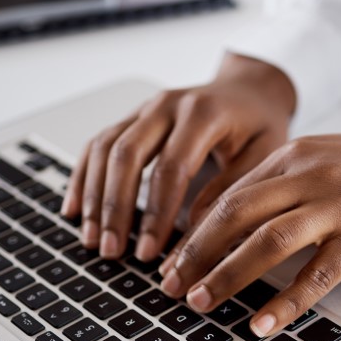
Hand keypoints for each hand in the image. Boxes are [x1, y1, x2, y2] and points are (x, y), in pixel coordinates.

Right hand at [61, 53, 295, 259]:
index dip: (156, 213)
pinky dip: (83, 178)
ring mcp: (145, 109)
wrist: (250, 89)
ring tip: (92, 240)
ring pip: (105, 149)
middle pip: (127, 155)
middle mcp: (167, 105)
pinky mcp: (132, 118)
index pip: (171, 167)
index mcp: (203, 113)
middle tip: (112, 250)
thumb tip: (194, 231)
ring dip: (94, 197)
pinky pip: (98, 145)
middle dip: (115, 208)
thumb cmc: (260, 124)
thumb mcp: (264, 155)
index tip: (149, 252)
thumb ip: (232, 189)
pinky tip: (76, 210)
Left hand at [157, 129, 340, 336]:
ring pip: (267, 240)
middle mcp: (308, 174)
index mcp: (293, 156)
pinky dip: (286, 301)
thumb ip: (285, 184)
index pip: (228, 194)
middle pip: (235, 214)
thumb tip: (239, 220)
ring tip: (200, 304)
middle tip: (169, 286)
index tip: (172, 259)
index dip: (194, 231)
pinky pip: (318, 274)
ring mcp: (338, 204)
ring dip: (227, 275)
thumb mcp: (328, 161)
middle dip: (195, 253)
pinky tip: (263, 325)